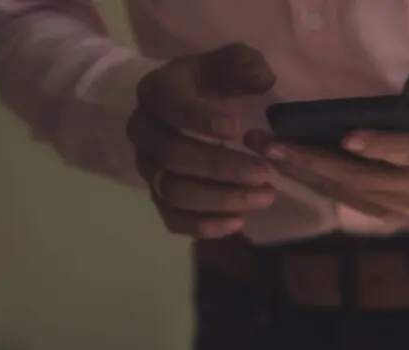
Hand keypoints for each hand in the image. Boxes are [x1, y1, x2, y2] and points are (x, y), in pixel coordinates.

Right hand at [128, 44, 277, 237]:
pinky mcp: (159, 196)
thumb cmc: (208, 85)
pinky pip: (173, 219)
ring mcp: (149, 168)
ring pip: (174, 192)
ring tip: (263, 198)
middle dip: (221, 168)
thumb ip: (243, 65)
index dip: (201, 119)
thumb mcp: (225, 64)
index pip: (170, 107)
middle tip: (263, 173)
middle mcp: (144, 132)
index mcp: (157, 92)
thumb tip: (262, 79)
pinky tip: (239, 223)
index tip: (239, 128)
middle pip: (173, 156)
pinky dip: (204, 226)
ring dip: (220, 200)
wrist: (183, 110)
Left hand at [245, 59, 408, 220]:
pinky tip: (288, 167)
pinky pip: (349, 200)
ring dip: (305, 174)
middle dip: (314, 161)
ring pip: (351, 193)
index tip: (345, 137)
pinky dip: (318, 183)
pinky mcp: (391, 212)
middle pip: (365, 178)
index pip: (408, 152)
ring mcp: (408, 206)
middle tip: (271, 144)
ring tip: (267, 152)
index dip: (378, 146)